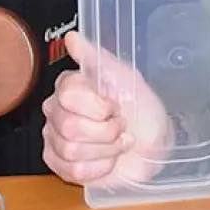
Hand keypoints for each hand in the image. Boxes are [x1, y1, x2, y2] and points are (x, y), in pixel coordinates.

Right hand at [41, 31, 172, 186]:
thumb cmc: (141, 108)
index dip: (98, 106)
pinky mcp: (61, 166)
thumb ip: (96, 57)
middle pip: (70, 127)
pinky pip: (73, 171)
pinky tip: (108, 158)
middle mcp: (57, 112)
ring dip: (106, 149)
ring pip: (72, 151)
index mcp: (69, 88)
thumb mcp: (125, 77)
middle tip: (119, 125)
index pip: (68, 96)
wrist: (154, 143)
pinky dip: (100, 167)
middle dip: (106, 130)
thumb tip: (72, 38)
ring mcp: (56, 140)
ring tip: (116, 142)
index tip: (114, 105)